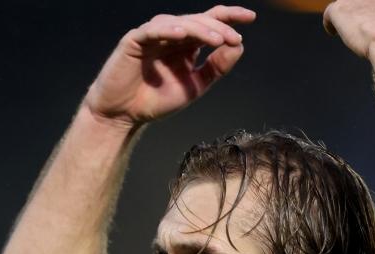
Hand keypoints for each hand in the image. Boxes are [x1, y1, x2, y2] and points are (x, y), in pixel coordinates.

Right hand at [83, 6, 255, 128]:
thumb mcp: (195, 86)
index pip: (210, 23)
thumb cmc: (155, 101)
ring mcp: (152, 36)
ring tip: (216, 39)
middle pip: (198, 21)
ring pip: (179, 22)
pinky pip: (152, 30)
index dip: (229, 16)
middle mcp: (170, 36)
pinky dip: (168, 30)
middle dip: (219, 28)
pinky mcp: (134, 41)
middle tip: (233, 38)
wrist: (123, 116)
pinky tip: (182, 34)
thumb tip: (239, 46)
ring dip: (200, 29)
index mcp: (186, 44)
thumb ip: (216, 67)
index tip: (251, 18)